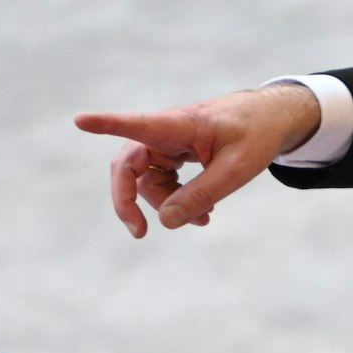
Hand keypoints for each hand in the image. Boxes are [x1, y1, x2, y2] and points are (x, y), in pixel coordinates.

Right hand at [74, 84, 322, 238]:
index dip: (107, 123)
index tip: (80, 120)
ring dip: (166, 204)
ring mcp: (168, 143)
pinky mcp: (175, 154)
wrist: (272, 120)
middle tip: (138, 232)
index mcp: (179, 124)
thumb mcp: (236, 170)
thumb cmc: (257, 135)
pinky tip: (202, 214)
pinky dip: (177, 200)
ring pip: (147, 180)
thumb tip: (165, 221)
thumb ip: (201, 195)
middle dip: (128, 199)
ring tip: (203, 220)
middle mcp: (166, 132)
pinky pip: (163, 181)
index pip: (138, 124)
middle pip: (128, 166)